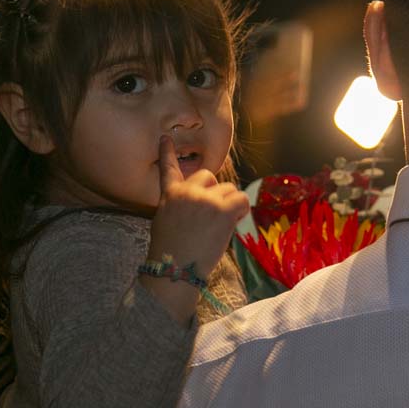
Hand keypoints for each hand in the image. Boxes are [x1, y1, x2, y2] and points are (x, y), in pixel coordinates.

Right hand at [142, 136, 249, 323]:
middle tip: (211, 216)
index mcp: (170, 195)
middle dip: (214, 192)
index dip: (167, 152)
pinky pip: (241, 199)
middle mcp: (187, 192)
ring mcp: (205, 199)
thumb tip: (203, 203)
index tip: (166, 138)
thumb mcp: (166, 221)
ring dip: (229, 204)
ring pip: (229, 189)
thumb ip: (181, 205)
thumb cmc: (171, 252)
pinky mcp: (222, 210)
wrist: (175, 269)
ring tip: (219, 226)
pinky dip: (242, 210)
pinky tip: (234, 222)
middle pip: (209, 176)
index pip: (168, 169)